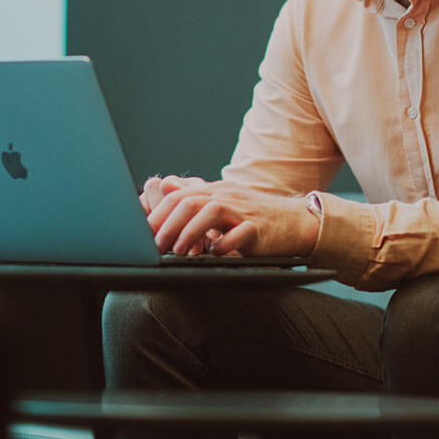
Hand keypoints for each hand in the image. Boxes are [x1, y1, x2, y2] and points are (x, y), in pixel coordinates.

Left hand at [143, 177, 317, 257]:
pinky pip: (239, 234)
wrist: (294, 222)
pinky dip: (223, 245)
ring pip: (211, 212)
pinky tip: (214, 255)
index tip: (143, 235)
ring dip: (190, 232)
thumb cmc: (254, 216)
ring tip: (179, 252)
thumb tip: (166, 183)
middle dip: (168, 224)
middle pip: (190, 202)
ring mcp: (243, 211)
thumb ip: (195, 194)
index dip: (158, 214)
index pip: (179, 196)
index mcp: (215, 192)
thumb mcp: (222, 202)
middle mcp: (227, 197)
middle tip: (155, 246)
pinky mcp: (259, 229)